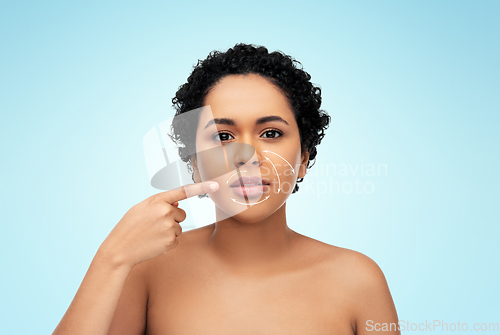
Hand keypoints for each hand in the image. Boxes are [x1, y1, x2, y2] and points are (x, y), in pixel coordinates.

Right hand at [98, 181, 218, 268]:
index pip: (183, 191)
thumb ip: (160, 204)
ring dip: (168, 231)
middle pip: (181, 214)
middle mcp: (166, 212)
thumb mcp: (142, 208)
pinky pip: (176, 239)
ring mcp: (169, 227)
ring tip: (151, 234)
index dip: (201, 187)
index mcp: (157, 200)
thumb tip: (177, 205)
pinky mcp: (171, 242)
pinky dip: (167, 242)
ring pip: (178, 227)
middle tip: (153, 225)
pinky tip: (153, 242)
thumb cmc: (129, 226)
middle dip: (171, 218)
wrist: (120, 249)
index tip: (216, 184)